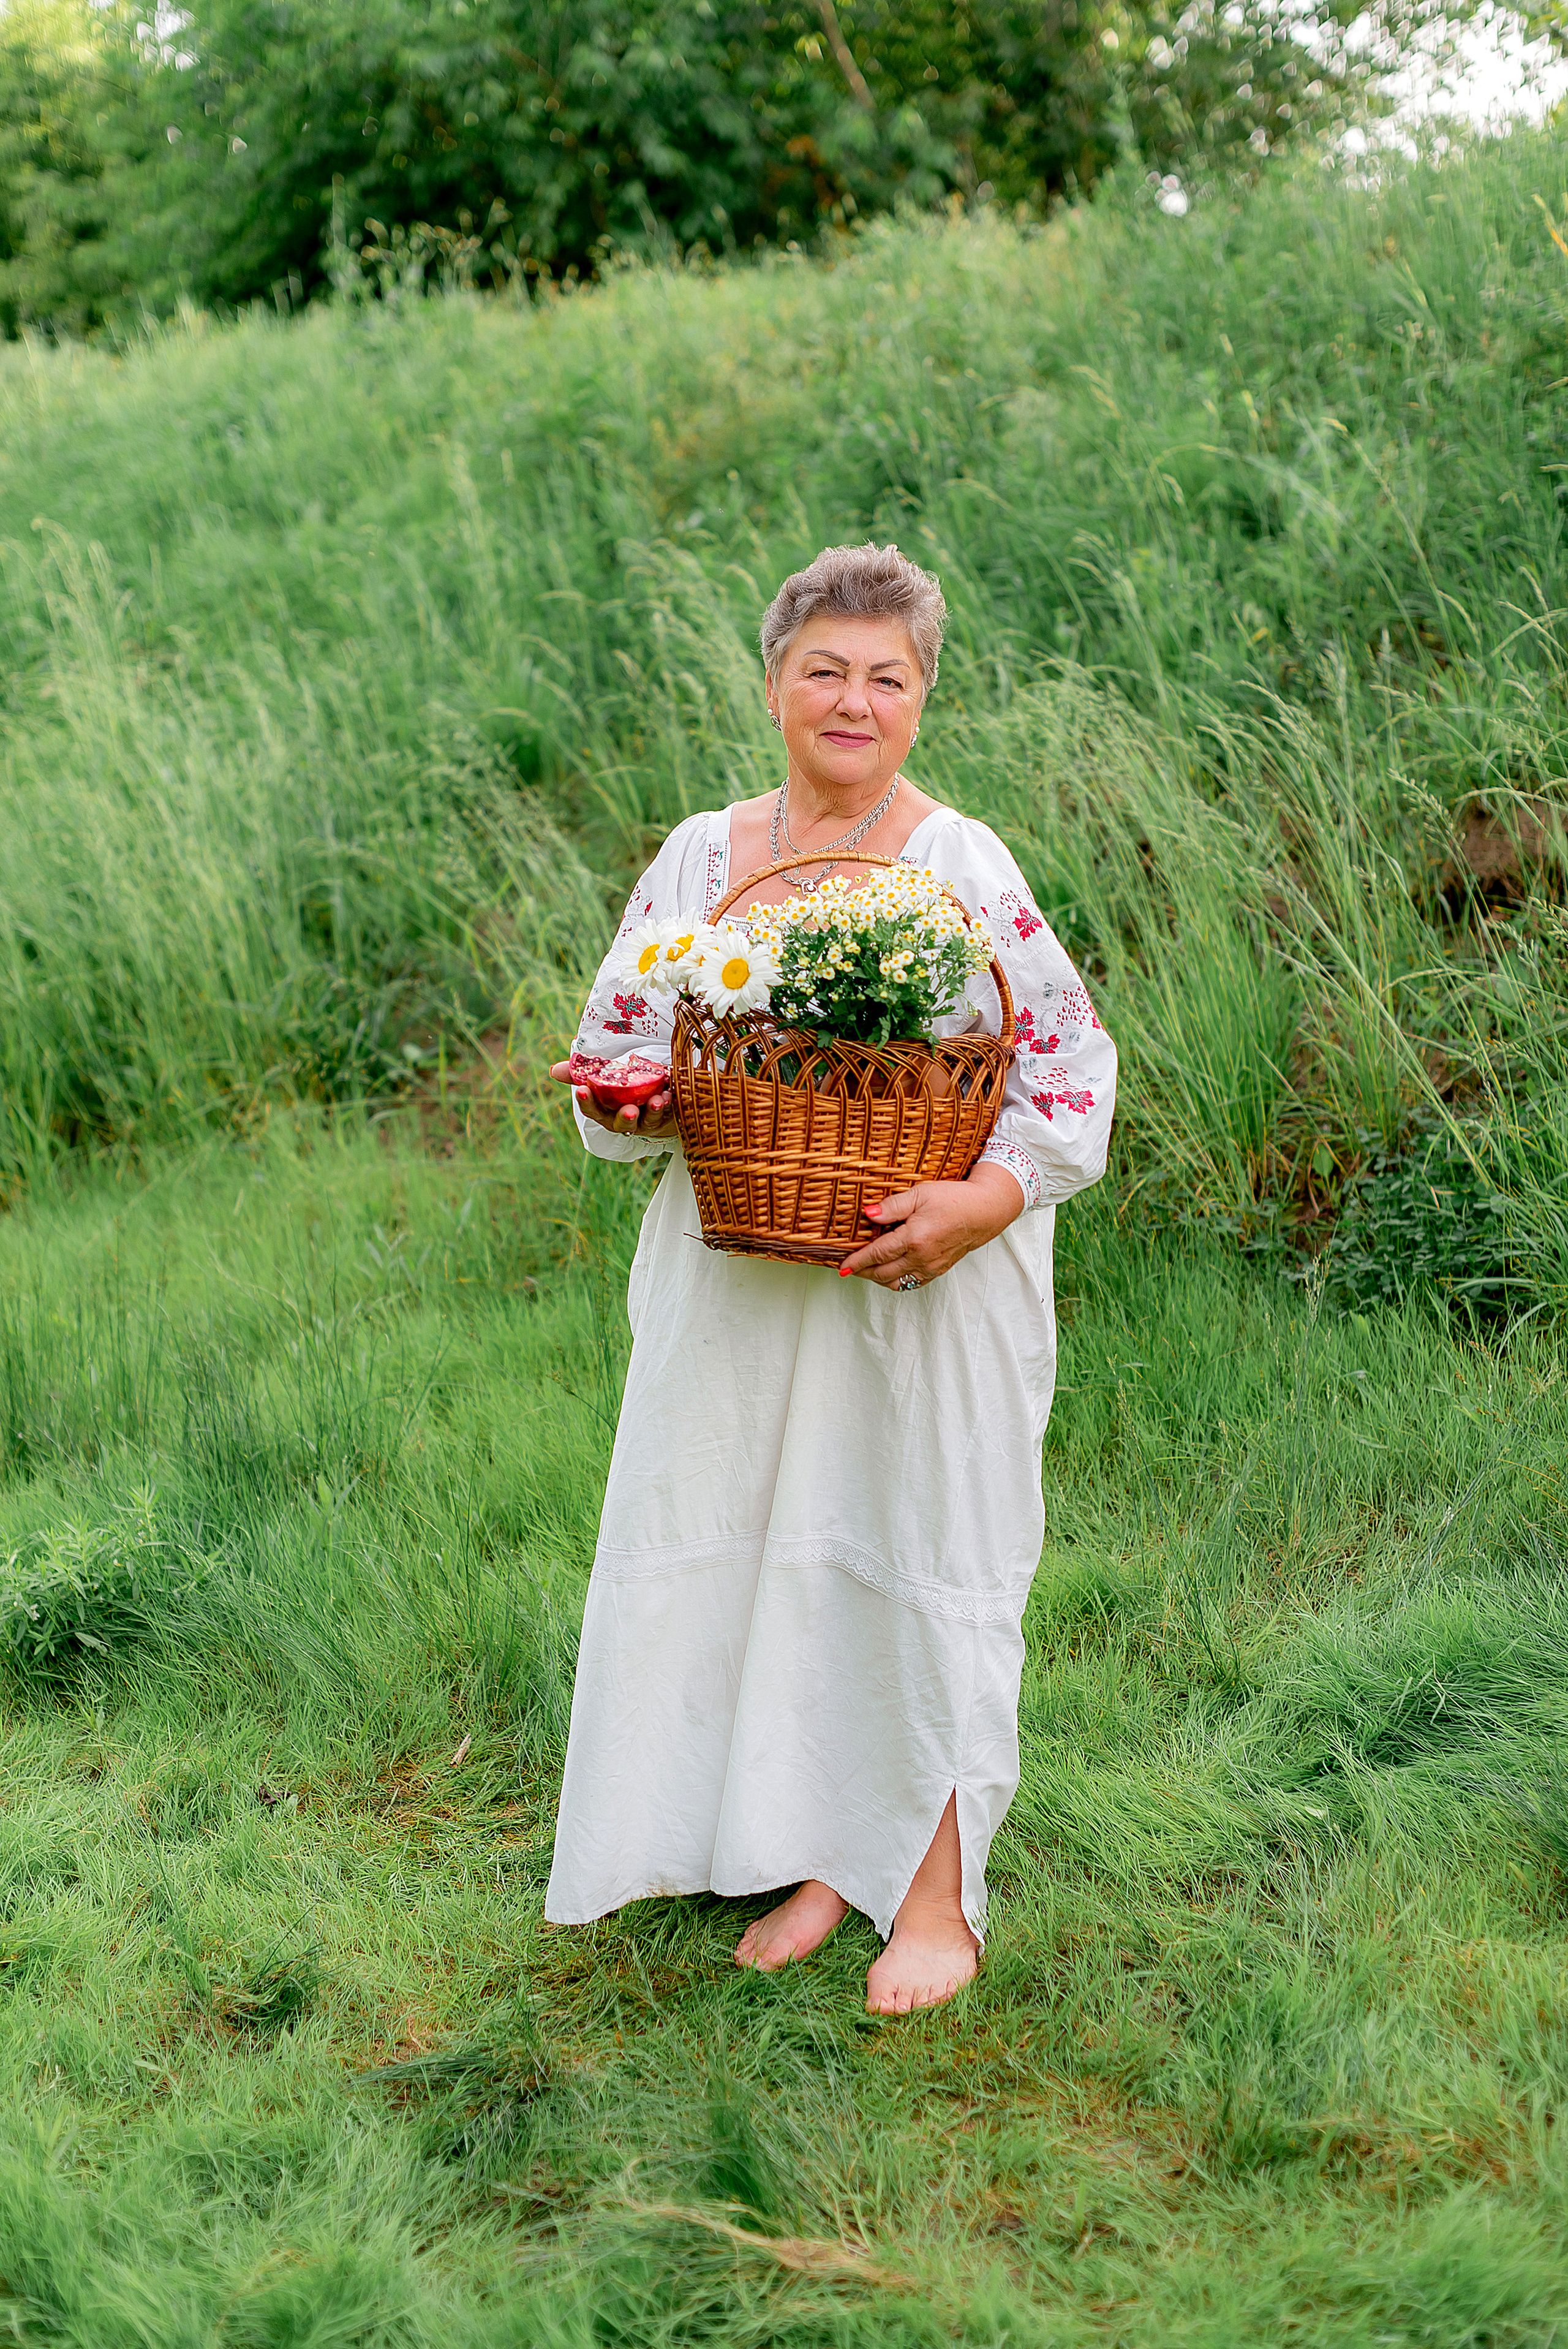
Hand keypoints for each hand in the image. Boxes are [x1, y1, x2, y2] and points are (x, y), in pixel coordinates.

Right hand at [549, 1061, 678, 1140]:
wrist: (656, 1096)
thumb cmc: (625, 1088)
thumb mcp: (605, 1078)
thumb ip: (582, 1073)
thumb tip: (553, 1070)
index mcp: (606, 1111)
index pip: (593, 1110)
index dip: (587, 1101)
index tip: (582, 1089)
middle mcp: (625, 1120)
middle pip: (622, 1124)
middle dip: (625, 1117)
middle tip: (629, 1110)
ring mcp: (646, 1122)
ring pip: (648, 1121)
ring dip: (652, 1111)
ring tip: (657, 1100)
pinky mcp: (666, 1118)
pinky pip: (668, 1114)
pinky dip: (670, 1104)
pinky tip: (670, 1094)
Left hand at [837, 1164, 1025, 1288]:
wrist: (983, 1212)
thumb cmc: (953, 1199)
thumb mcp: (920, 1194)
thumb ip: (892, 1206)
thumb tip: (868, 1213)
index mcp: (915, 1238)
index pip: (878, 1254)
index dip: (857, 1261)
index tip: (842, 1266)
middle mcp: (922, 1257)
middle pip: (882, 1273)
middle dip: (862, 1272)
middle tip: (849, 1268)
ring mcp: (930, 1267)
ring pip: (896, 1282)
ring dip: (877, 1278)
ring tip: (866, 1269)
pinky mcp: (938, 1271)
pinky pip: (911, 1284)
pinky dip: (895, 1281)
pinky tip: (888, 1272)